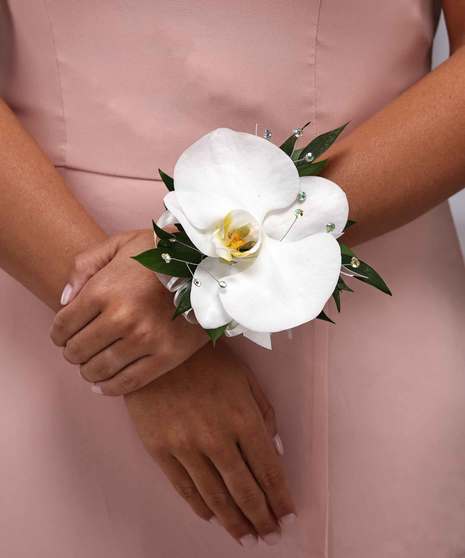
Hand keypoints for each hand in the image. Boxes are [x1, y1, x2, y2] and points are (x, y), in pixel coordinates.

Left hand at [50, 230, 206, 394]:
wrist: (207, 267)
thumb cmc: (159, 253)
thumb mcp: (119, 244)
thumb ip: (84, 267)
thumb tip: (63, 301)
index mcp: (104, 290)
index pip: (63, 325)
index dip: (57, 333)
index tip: (62, 335)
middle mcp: (122, 318)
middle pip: (77, 351)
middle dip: (72, 351)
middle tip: (78, 348)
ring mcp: (145, 340)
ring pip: (99, 370)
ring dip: (87, 370)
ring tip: (91, 364)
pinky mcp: (166, 357)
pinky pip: (127, 383)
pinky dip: (108, 388)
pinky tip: (102, 384)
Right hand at [125, 342, 294, 546]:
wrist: (157, 349)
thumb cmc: (207, 360)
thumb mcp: (245, 378)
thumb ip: (264, 414)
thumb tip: (277, 451)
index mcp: (242, 417)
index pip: (268, 469)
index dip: (280, 497)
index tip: (288, 517)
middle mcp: (217, 438)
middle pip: (244, 490)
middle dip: (261, 517)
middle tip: (270, 536)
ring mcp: (185, 446)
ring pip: (215, 496)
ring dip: (234, 522)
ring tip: (246, 538)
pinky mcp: (160, 450)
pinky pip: (184, 487)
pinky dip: (200, 506)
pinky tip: (212, 518)